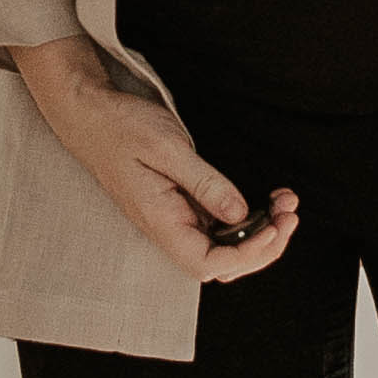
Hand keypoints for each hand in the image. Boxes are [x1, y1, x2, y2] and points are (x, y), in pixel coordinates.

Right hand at [10, 36, 298, 284]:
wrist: (87, 113)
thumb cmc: (118, 126)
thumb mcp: (166, 148)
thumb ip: (205, 184)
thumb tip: (240, 214)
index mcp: (160, 222)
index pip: (208, 265)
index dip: (247, 254)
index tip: (274, 226)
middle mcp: (168, 228)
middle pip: (223, 264)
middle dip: (265, 244)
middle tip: (290, 212)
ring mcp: (175, 219)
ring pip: (225, 247)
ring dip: (261, 232)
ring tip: (285, 204)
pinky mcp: (180, 205)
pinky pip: (219, 226)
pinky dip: (247, 218)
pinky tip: (266, 200)